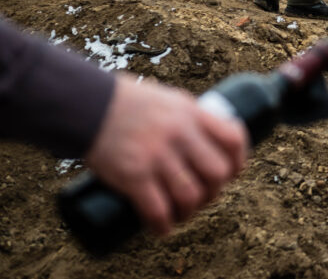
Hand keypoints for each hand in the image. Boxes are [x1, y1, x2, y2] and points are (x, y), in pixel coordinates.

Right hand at [84, 75, 248, 236]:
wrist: (88, 106)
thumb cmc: (128, 102)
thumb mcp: (169, 99)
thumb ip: (188, 117)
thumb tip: (206, 138)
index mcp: (192, 113)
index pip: (233, 138)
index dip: (239, 161)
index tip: (233, 172)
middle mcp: (179, 134)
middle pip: (217, 173)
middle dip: (215, 191)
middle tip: (204, 196)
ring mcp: (157, 156)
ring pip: (191, 196)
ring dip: (190, 212)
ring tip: (182, 213)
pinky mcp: (134, 176)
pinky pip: (158, 210)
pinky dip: (163, 225)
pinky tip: (162, 228)